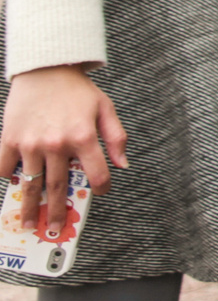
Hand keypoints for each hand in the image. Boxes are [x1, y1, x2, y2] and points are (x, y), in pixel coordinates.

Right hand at [0, 65, 127, 237]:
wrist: (46, 70)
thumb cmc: (77, 91)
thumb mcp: (105, 108)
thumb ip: (116, 137)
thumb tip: (122, 164)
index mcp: (83, 137)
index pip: (96, 173)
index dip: (101, 187)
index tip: (100, 194)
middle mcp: (57, 143)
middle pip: (58, 187)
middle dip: (57, 212)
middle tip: (54, 231)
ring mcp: (31, 143)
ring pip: (31, 183)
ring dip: (29, 207)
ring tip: (29, 224)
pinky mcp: (10, 139)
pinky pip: (4, 168)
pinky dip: (7, 180)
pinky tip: (10, 191)